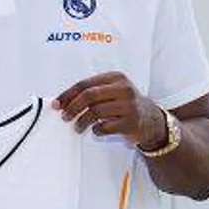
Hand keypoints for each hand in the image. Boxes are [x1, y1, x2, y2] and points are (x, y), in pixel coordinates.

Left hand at [52, 71, 166, 147]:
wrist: (151, 120)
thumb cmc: (124, 104)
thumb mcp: (111, 91)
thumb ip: (90, 93)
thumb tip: (61, 103)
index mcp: (115, 78)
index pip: (85, 84)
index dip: (67, 94)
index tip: (56, 104)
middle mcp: (123, 89)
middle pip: (89, 96)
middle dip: (72, 107)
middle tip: (64, 117)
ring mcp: (129, 106)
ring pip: (95, 112)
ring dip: (81, 121)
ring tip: (77, 127)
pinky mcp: (131, 122)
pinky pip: (105, 127)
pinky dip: (96, 130)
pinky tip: (96, 130)